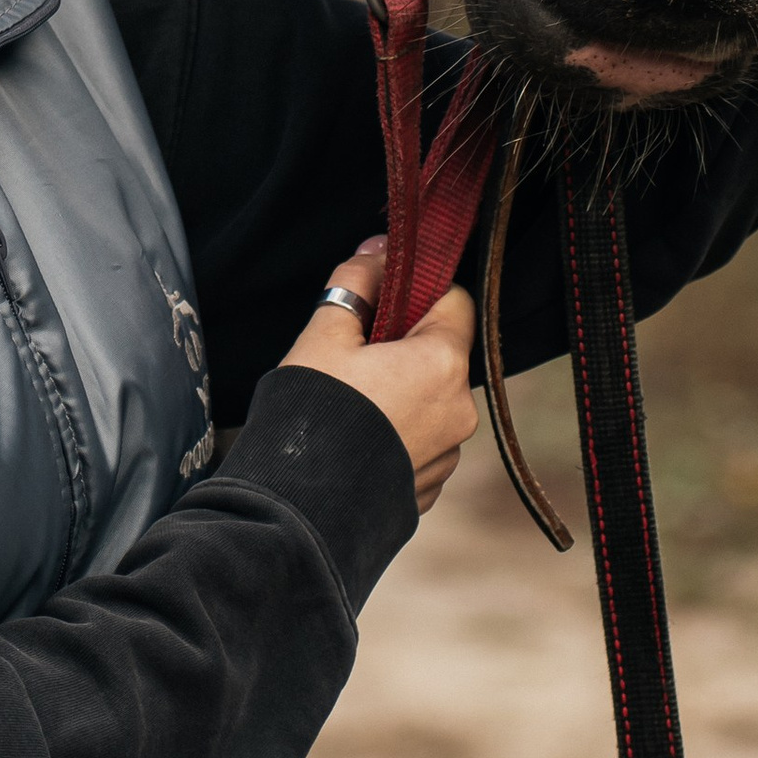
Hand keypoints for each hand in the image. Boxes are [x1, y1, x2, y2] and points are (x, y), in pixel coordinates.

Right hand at [283, 241, 478, 514]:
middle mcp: (460, 411)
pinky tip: (356, 438)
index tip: (381, 299)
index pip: (454, 301)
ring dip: (401, 392)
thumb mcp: (324, 332)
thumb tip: (376, 251)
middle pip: (440, 354)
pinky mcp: (430, 489)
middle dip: (402, 345)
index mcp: (442, 365)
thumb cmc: (312, 413)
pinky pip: (421, 443)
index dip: (417, 291)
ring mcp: (448, 456)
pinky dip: (396, 433)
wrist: (296, 507)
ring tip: (349, 403)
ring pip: (431, 401)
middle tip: (352, 354)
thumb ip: (356, 283)